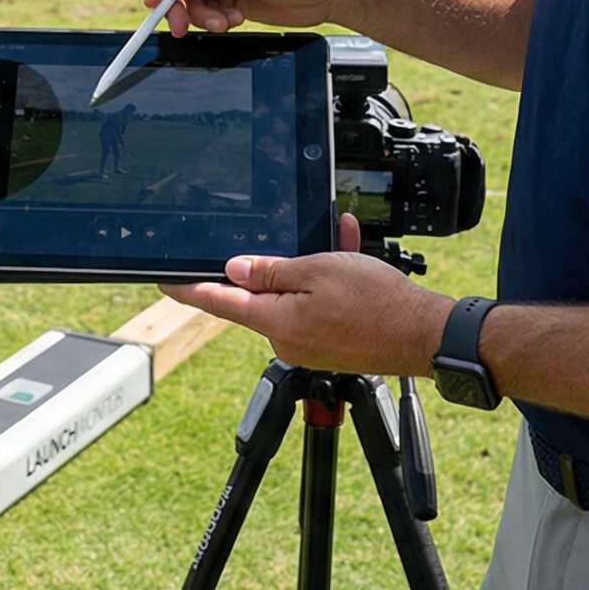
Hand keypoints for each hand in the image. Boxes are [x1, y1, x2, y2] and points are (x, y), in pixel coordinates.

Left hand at [159, 215, 450, 375]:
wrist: (423, 335)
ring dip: (312, 267)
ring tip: (340, 243)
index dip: (188, 288)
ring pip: (297, 295)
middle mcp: (287, 340)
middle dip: (279, 264)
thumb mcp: (318, 270)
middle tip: (305, 244)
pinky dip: (329, 282)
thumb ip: (271, 271)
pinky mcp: (330, 345)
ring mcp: (309, 346)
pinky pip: (318, 306)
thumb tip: (234, 270)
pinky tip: (348, 256)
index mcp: (276, 322)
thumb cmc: (377, 303)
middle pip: (263, 295)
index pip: (217, 302)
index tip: (165, 280)